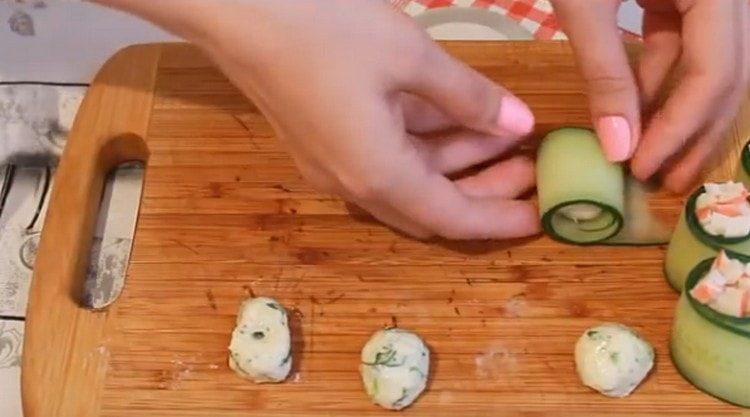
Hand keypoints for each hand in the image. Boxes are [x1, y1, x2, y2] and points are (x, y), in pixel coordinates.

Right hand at [111, 0, 539, 239]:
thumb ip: (471, 98)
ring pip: (410, 179)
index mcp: (377, 175)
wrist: (234, 8)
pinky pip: (386, 156)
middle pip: (431, 205)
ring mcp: (334, 163)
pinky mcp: (324, 139)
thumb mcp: (411, 57)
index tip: (542, 216)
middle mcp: (354, 183)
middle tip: (531, 169)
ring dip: (458, 163)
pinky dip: (425, 143)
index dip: (501, 219)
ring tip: (507, 137)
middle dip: (485, 190)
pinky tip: (458, 117)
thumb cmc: (325, 28)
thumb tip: (519, 125)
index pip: (452, 217)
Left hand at [552, 0, 748, 191]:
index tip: (642, 168)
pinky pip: (680, 44)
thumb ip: (604, 72)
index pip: (714, 72)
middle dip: (693, 132)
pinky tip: (635, 116)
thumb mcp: (585, 8)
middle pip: (725, 74)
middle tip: (664, 182)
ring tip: (649, 157)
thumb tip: (618, 148)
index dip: (679, 128)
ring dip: (676, 111)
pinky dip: (658, 81)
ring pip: (706, 63)